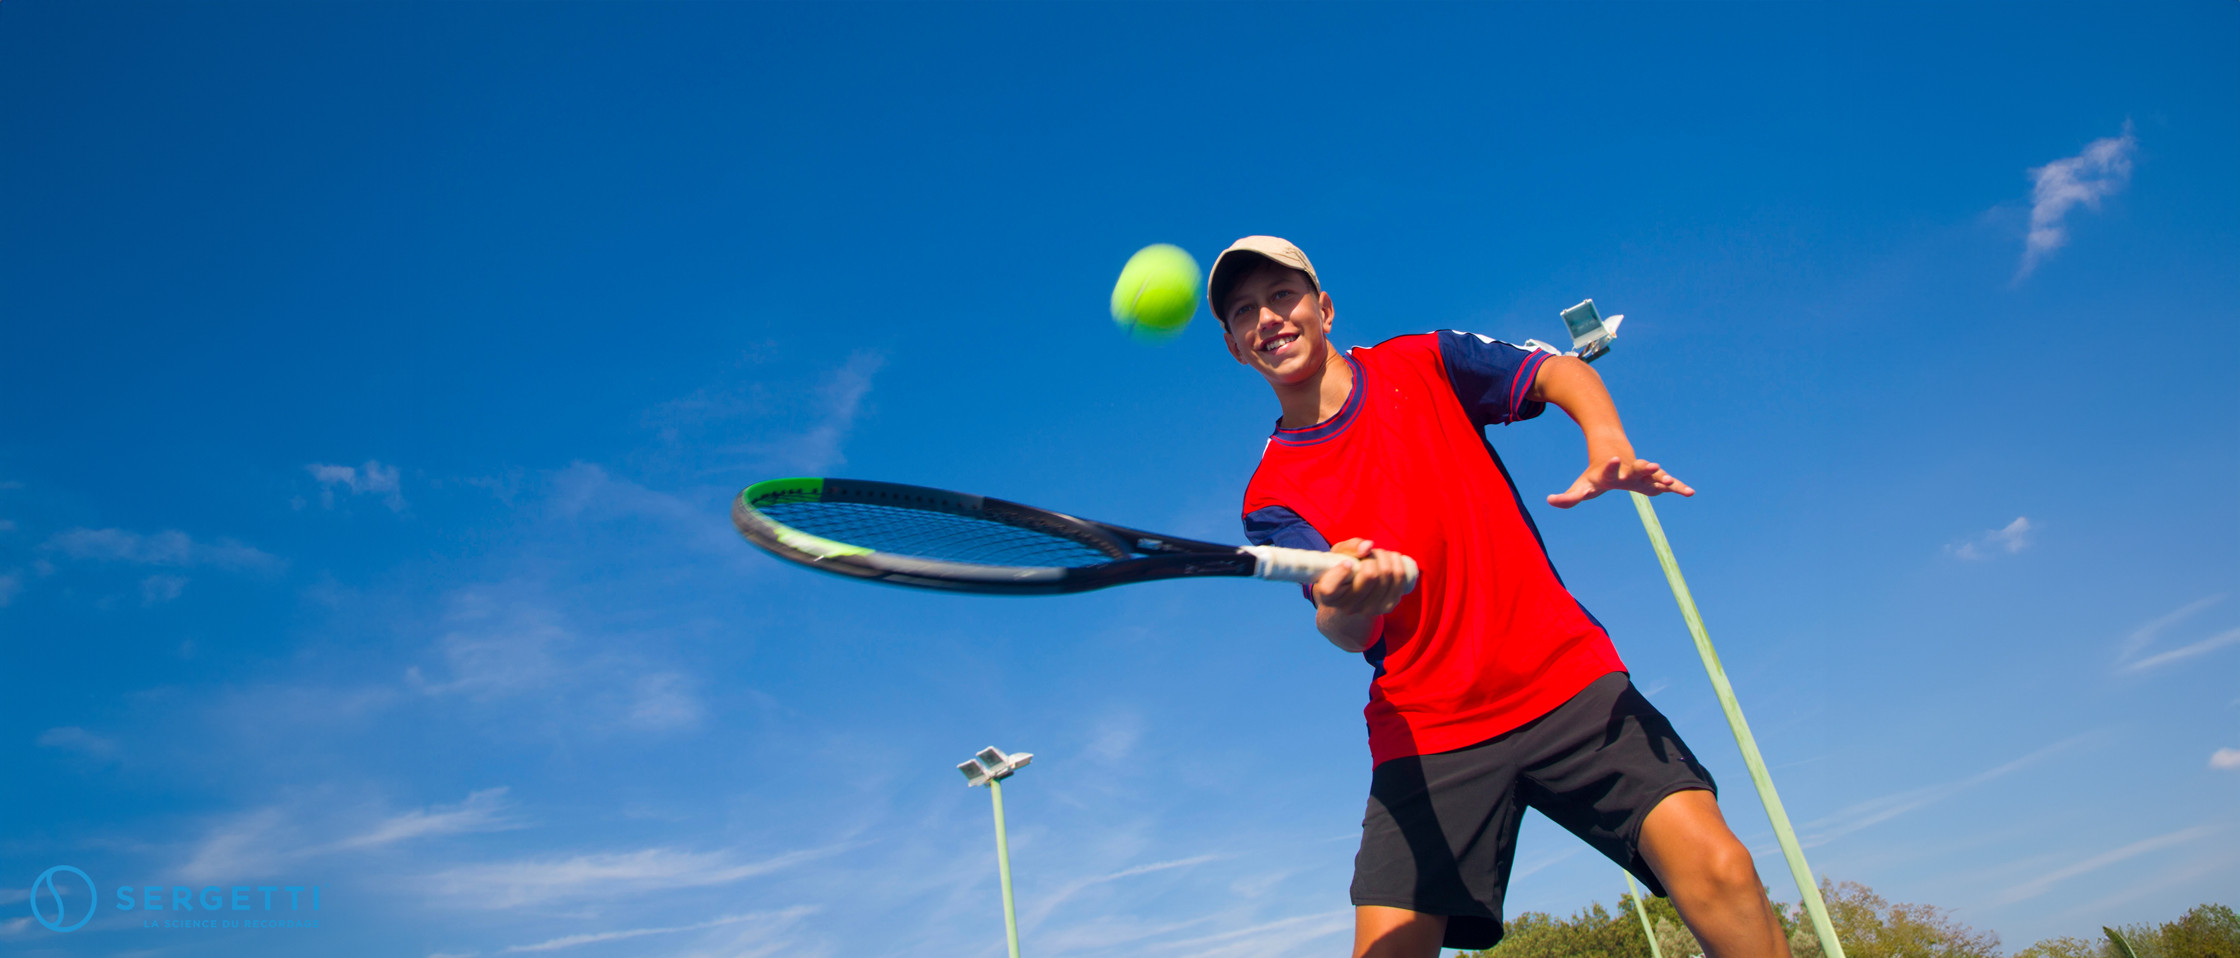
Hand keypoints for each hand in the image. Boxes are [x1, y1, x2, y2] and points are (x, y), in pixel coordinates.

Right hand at [1311, 538, 1417, 615]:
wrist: (1356, 591)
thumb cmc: (1343, 568)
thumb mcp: (1339, 554)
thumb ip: (1350, 547)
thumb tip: (1368, 546)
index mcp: (1329, 596)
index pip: (1329, 589)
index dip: (1340, 573)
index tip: (1347, 562)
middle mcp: (1348, 607)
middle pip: (1370, 575)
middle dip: (1373, 555)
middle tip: (1368, 554)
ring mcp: (1369, 610)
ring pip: (1387, 574)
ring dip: (1385, 556)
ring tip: (1378, 555)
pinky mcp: (1387, 607)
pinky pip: (1399, 579)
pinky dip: (1397, 562)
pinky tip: (1392, 558)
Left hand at [1547, 455, 1694, 508]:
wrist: (1614, 455)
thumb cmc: (1596, 475)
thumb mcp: (1580, 486)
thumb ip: (1568, 497)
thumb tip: (1550, 501)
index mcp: (1608, 472)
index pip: (1608, 470)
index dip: (1611, 466)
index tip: (1613, 460)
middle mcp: (1627, 471)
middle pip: (1635, 469)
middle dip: (1643, 468)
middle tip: (1653, 464)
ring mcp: (1641, 473)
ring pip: (1652, 473)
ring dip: (1661, 476)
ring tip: (1669, 480)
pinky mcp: (1651, 478)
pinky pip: (1667, 484)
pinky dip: (1677, 487)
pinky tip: (1690, 493)